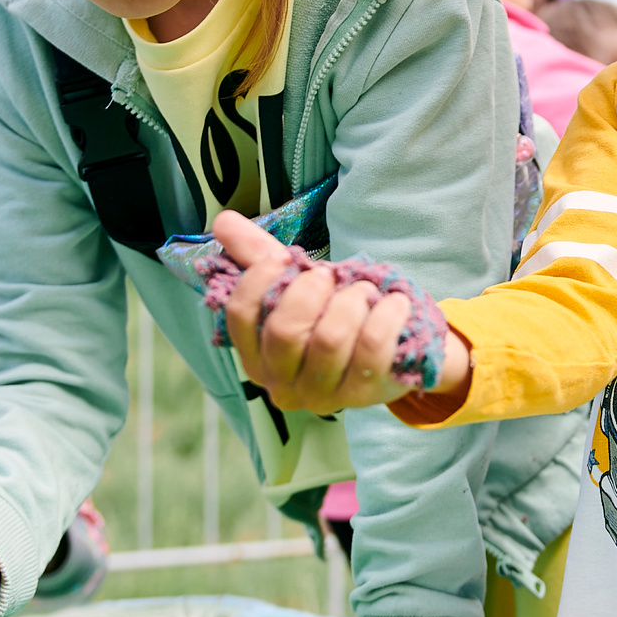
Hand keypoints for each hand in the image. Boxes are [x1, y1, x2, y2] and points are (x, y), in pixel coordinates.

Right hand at [211, 211, 470, 414]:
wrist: (391, 348)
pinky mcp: (365, 394)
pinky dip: (386, 314)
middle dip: (311, 291)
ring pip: (330, 339)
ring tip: (364, 290)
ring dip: (351, 300)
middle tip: (330, 276)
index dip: (261, 277)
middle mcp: (281, 384)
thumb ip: (258, 254)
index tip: (287, 258)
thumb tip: (223, 221)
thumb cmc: (332, 313)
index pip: (241, 314)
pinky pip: (373, 347)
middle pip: (284, 331)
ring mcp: (322, 396)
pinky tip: (393, 303)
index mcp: (255, 355)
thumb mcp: (294, 284)